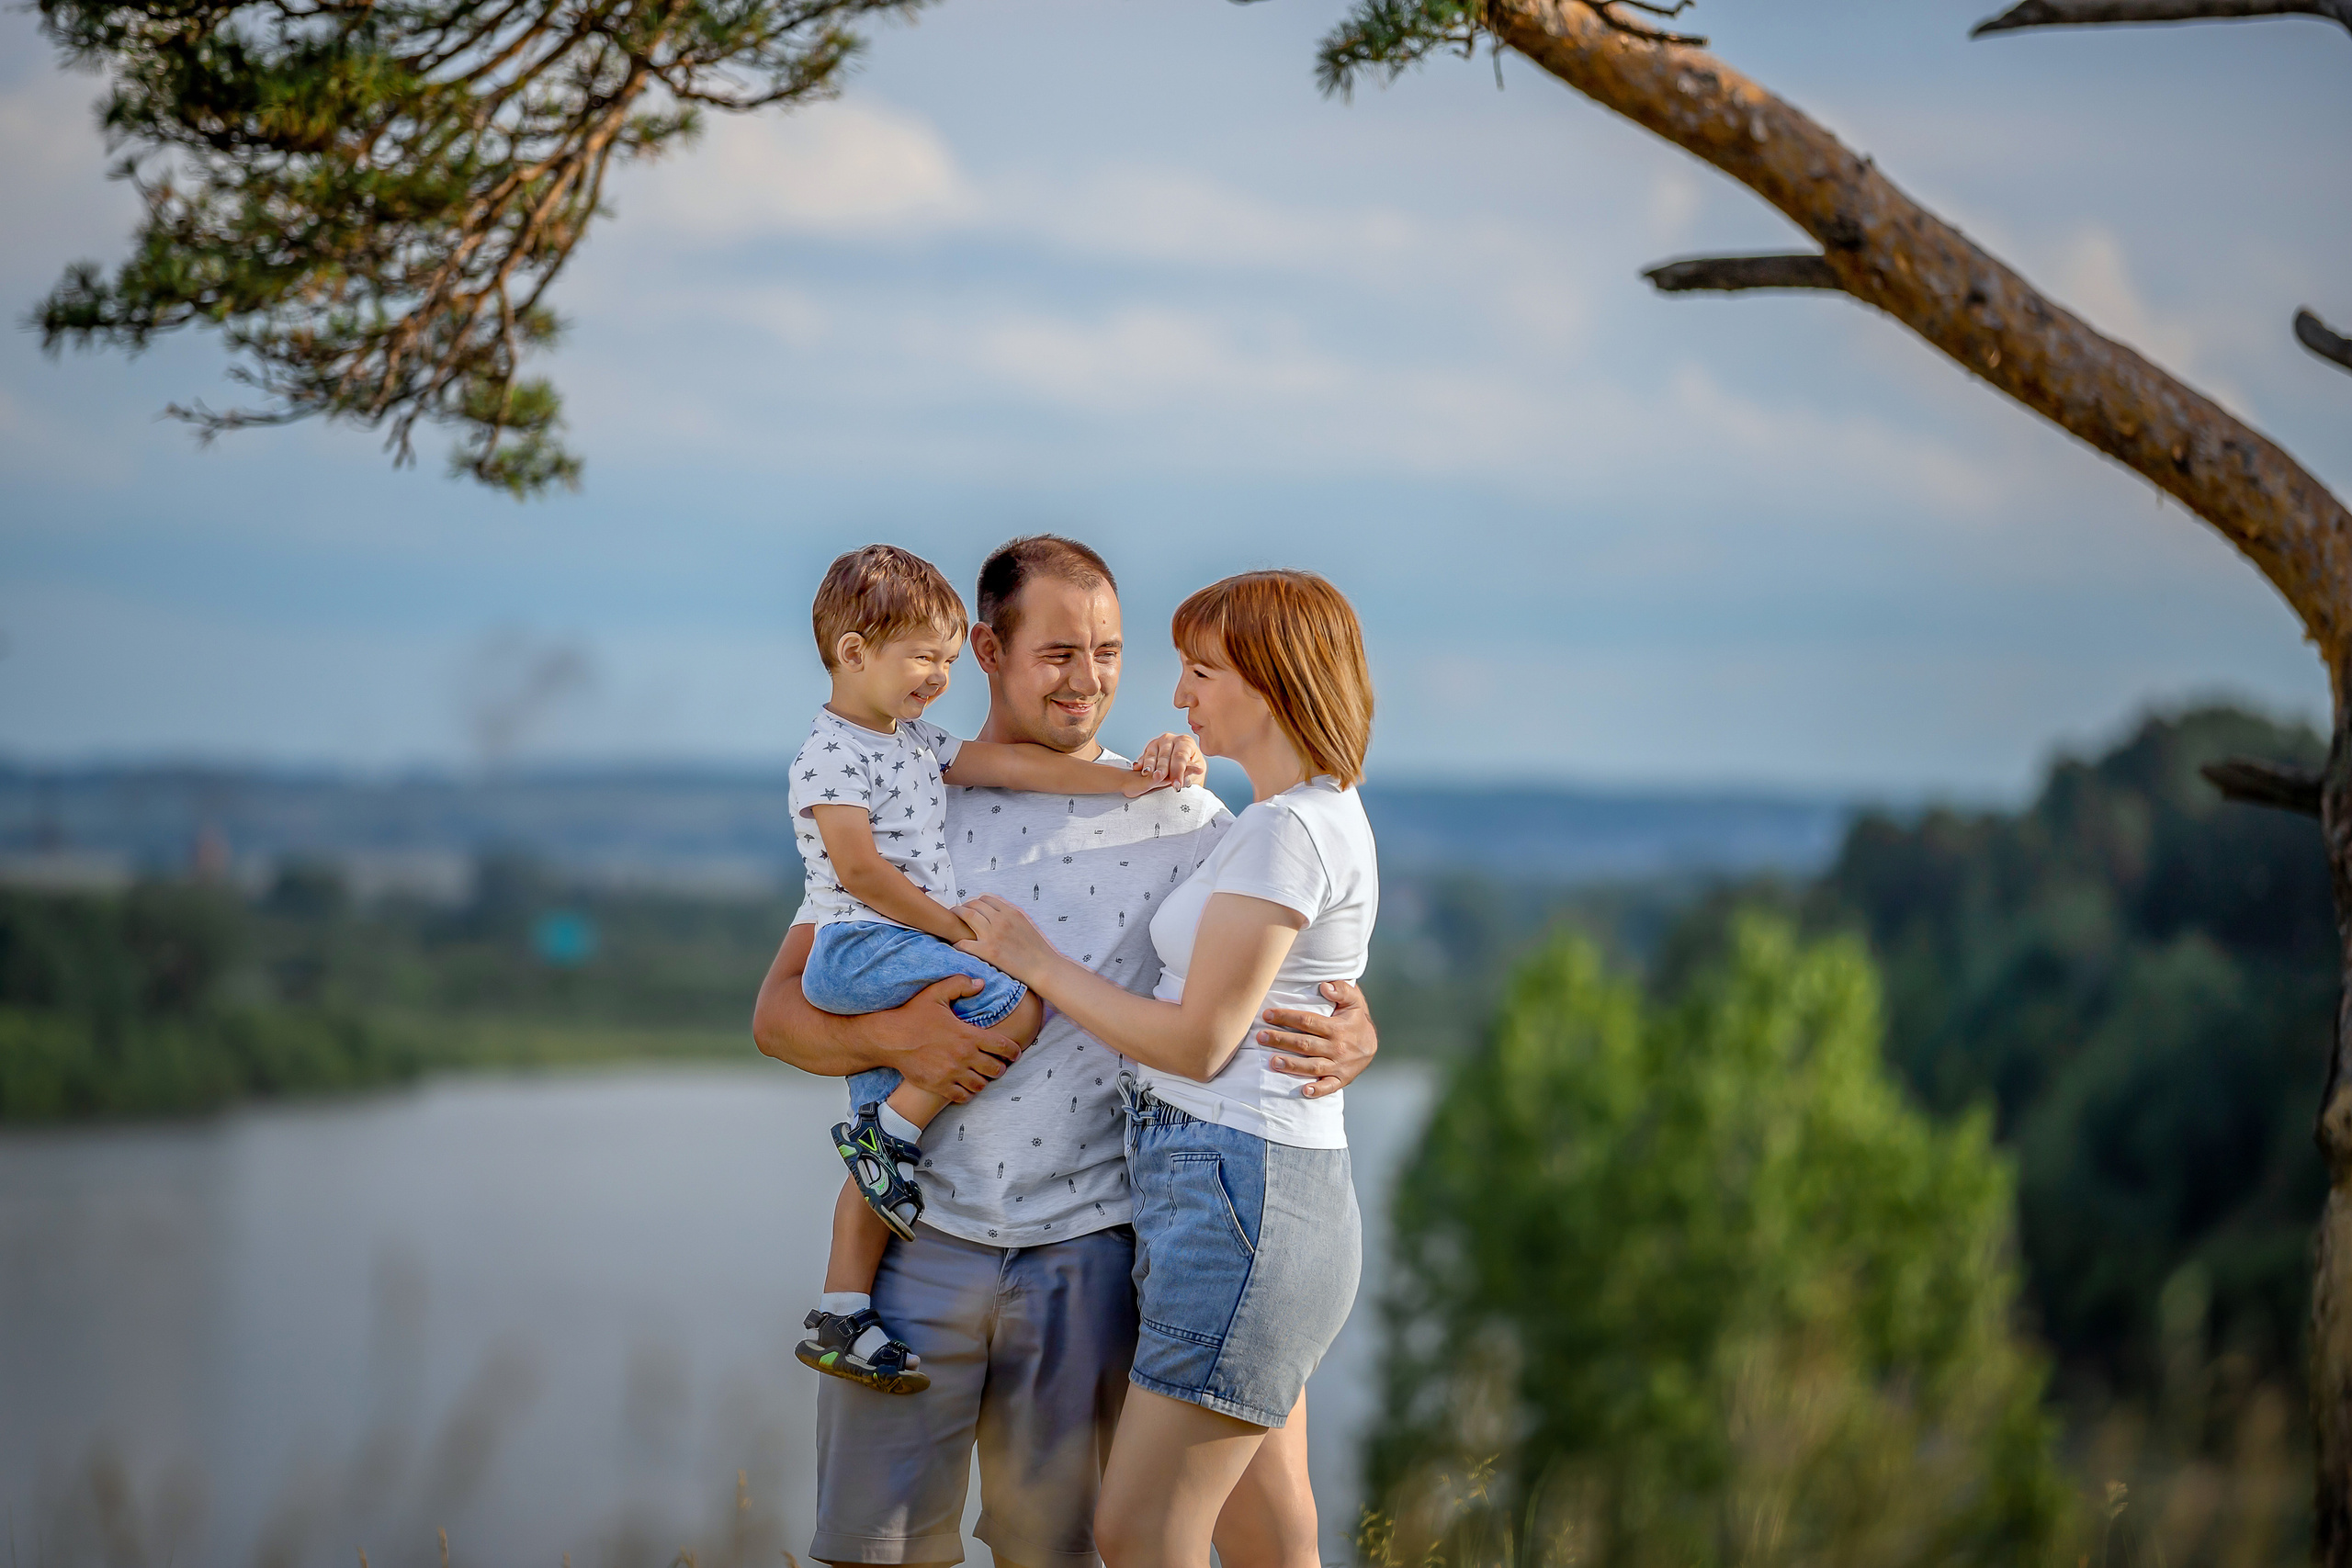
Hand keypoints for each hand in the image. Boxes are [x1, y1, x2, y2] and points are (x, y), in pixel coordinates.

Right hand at [875, 974, 1026, 1101]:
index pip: (1003, 1046)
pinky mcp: (939, 1086)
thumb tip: (981, 983)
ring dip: (984, 1081)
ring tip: (981, 1075)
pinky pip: (963, 1096)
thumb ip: (960, 985)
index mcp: (968, 1035)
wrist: (889, 1038)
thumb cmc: (912, 1015)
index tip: (1014, 1053)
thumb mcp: (936, 993)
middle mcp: (963, 1057)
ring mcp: (951, 1073)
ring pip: (981, 1085)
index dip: (1013, 1051)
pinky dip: (968, 1093)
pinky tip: (965, 1086)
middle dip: (1000, 1067)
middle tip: (997, 1065)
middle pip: (996, 1069)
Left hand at [954, 893, 1058, 982]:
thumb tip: (997, 913)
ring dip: (956, 917)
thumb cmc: (1036, 950)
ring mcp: (993, 935)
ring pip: (966, 915)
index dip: (975, 901)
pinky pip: (963, 943)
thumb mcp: (1025, 925)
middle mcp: (1000, 920)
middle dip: (962, 906)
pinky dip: (956, 942)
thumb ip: (1010, 917)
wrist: (1043, 968)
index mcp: (1010, 913)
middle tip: (956, 913)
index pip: (986, 898)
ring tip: (950, 923)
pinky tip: (955, 945)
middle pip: (974, 904)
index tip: (970, 907)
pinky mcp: (987, 952)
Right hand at [1127, 732, 1206, 795]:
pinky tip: (1137, 768)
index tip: (1176, 785)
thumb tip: (1198, 769)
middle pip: (1165, 755)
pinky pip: (1144, 755)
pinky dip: (1141, 762)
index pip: (1180, 757)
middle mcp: (1171, 739)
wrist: (1178, 767)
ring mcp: (1158, 742)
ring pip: (1153, 754)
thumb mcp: (1194, 771)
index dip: (1178, 771)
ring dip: (1149, 765)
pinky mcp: (1149, 748)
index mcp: (1186, 742)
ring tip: (1147, 774)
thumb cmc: (1188, 768)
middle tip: (1159, 778)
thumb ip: (1191, 771)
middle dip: (1162, 768)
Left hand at [1261, 979, 1377, 1098]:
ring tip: (1272, 1062)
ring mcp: (1339, 1065)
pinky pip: (1329, 1087)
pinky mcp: (1341, 1079)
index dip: (1286, 1017)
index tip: (1267, 1015)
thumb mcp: (1354, 1001)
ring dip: (1291, 1065)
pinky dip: (1317, 1090)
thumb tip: (1324, 985)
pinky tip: (1303, 1091)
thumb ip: (1341, 990)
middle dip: (1281, 1040)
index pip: (1307, 1021)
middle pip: (1304, 1044)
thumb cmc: (1356, 1019)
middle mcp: (1337, 1047)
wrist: (1372, 1044)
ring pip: (1312, 1066)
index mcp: (1337, 1027)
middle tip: (1260, 1037)